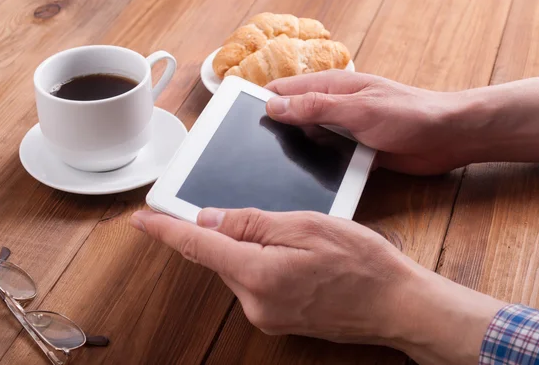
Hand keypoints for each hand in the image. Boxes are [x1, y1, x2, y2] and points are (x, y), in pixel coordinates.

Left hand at [131, 209, 504, 364]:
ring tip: (302, 242)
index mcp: (258, 274)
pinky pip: (258, 284)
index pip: (197, 245)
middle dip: (233, 231)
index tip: (142, 218)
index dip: (166, 229)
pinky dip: (266, 265)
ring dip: (255, 248)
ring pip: (241, 268)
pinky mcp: (280, 320)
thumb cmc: (361, 262)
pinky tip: (301, 259)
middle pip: (221, 255)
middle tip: (276, 219)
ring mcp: (268, 316)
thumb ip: (252, 222)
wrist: (397, 304)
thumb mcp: (307, 225)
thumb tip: (210, 218)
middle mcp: (256, 302)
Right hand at [265, 70, 538, 174]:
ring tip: (273, 170)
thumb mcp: (358, 109)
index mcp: (332, 87)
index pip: (284, 91)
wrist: (448, 138)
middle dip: (274, 131)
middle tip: (251, 155)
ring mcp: (343, 129)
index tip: (236, 122)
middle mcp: (333, 107)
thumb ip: (315, 107)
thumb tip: (273, 105)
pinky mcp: (354, 151)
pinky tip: (304, 179)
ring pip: (307, 140)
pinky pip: (326, 157)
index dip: (260, 103)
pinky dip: (315, 165)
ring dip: (295, 151)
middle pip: (292, 117)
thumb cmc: (409, 115)